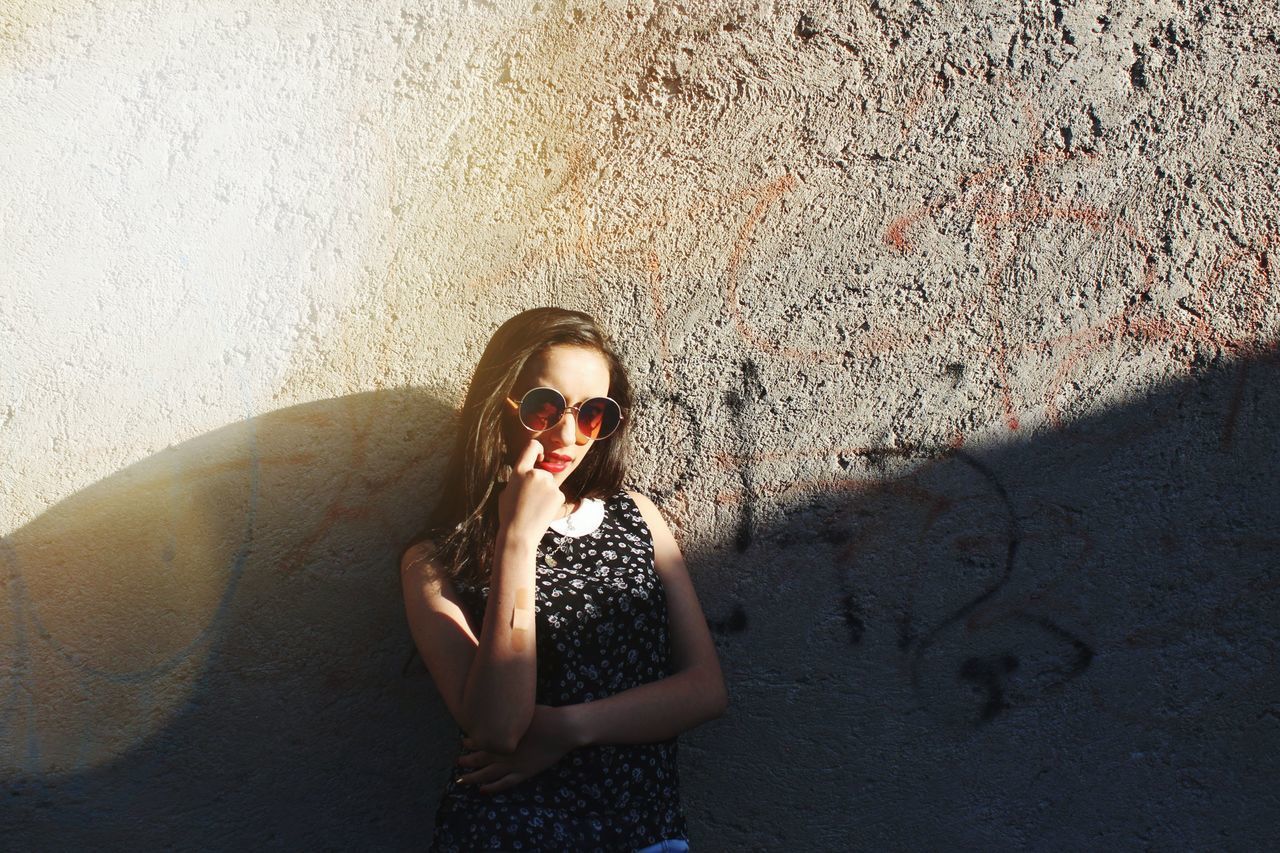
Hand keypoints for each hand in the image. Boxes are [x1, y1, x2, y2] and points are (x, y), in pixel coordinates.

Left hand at [456, 704, 577, 793]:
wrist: (561, 729)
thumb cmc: (544, 715)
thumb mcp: (522, 709)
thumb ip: (508, 713)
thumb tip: (500, 707)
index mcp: (501, 735)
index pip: (479, 741)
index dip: (469, 742)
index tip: (464, 742)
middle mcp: (502, 752)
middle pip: (478, 759)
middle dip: (466, 761)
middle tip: (458, 761)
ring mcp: (512, 765)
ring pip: (486, 774)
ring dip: (472, 778)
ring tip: (461, 780)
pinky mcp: (523, 773)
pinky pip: (503, 784)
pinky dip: (492, 788)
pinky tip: (482, 790)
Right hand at [497, 439, 565, 540]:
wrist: (519, 535)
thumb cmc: (509, 514)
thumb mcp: (506, 490)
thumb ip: (517, 478)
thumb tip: (525, 474)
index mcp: (520, 471)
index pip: (532, 446)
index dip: (537, 449)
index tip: (539, 456)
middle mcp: (536, 474)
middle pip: (542, 470)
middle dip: (538, 480)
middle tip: (529, 498)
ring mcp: (550, 484)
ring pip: (549, 483)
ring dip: (544, 491)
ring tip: (534, 506)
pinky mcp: (559, 495)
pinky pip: (556, 493)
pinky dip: (551, 501)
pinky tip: (541, 511)